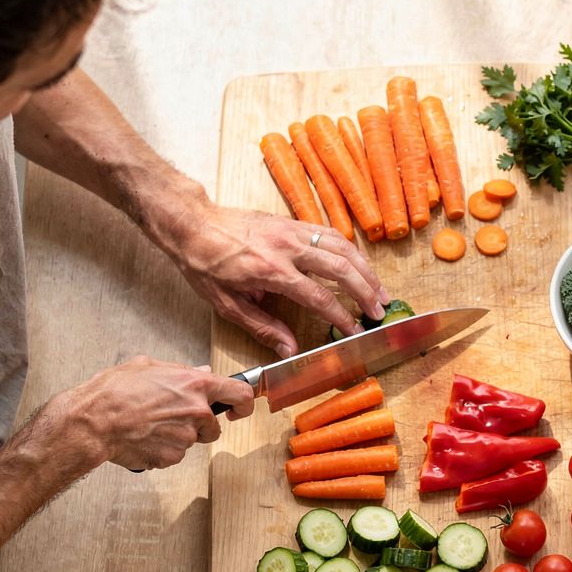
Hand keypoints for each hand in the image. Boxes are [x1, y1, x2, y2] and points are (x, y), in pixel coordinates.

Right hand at [60, 357, 254, 470]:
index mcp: (195, 385)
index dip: (244, 404)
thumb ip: (181, 371)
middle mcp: (197, 412)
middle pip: (213, 426)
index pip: (240, 394)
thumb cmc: (115, 392)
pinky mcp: (171, 457)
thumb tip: (201, 372)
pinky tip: (143, 437)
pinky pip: (174, 454)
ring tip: (149, 424)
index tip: (239, 410)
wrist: (94, 422)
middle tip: (172, 418)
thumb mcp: (148, 366)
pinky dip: (162, 449)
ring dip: (177, 436)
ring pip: (191, 440)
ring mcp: (186, 438)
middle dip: (199, 425)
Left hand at [164, 202, 389, 355]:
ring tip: (379, 288)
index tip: (354, 330)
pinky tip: (357, 263)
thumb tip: (290, 350)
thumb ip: (263, 327)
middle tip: (379, 310)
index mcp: (272, 271)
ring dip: (365, 268)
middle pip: (340, 268)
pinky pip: (329, 232)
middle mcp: (287, 248)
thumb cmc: (204, 263)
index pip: (319, 297)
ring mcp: (291, 231)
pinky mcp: (290, 221)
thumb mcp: (227, 303)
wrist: (191, 223)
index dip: (341, 316)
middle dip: (365, 290)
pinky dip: (349, 249)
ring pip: (341, 246)